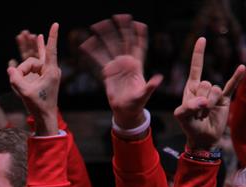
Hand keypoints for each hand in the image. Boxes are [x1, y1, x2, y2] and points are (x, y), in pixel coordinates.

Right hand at [7, 23, 59, 135]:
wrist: (45, 116)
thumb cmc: (38, 106)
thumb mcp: (25, 93)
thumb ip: (16, 80)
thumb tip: (10, 68)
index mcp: (51, 72)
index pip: (50, 50)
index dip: (52, 36)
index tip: (55, 24)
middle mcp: (51, 70)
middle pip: (33, 59)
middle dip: (23, 68)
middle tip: (16, 78)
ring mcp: (47, 72)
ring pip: (30, 64)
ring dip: (22, 71)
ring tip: (17, 79)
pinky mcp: (43, 75)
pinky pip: (33, 64)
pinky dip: (31, 55)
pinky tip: (37, 37)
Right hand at [80, 15, 162, 130]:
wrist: (126, 110)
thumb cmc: (137, 103)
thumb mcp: (145, 94)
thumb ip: (151, 86)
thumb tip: (159, 78)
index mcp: (137, 65)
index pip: (139, 46)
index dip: (139, 34)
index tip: (137, 23)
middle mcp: (127, 62)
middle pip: (124, 41)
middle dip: (121, 28)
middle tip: (116, 16)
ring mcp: (117, 65)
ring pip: (110, 46)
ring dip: (105, 35)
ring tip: (97, 24)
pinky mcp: (108, 71)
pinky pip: (99, 58)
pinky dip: (93, 51)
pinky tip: (86, 43)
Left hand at [175, 38, 245, 150]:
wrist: (204, 138)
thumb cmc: (190, 127)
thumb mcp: (182, 117)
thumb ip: (188, 107)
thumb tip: (205, 101)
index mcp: (191, 88)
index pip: (196, 68)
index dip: (199, 54)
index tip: (202, 39)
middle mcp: (203, 88)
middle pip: (205, 84)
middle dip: (201, 100)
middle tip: (198, 113)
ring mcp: (215, 93)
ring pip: (215, 89)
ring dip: (211, 104)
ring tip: (206, 114)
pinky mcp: (224, 99)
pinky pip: (231, 86)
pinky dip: (236, 78)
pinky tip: (242, 67)